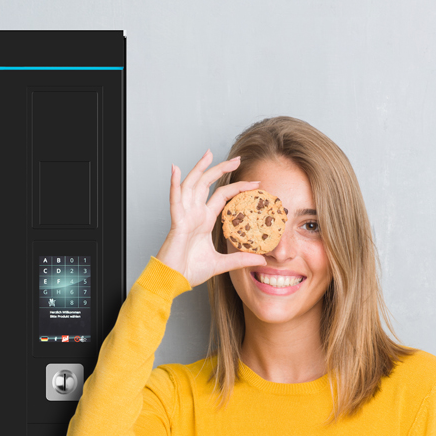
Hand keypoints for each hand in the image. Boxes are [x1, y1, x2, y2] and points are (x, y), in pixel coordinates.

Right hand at [156, 151, 267, 286]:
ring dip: (199, 169)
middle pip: (207, 184)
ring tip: (208, 154)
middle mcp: (194, 214)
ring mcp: (185, 216)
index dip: (238, 187)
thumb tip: (261, 259)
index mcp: (204, 220)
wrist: (174, 280)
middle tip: (237, 159)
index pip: (222, 196)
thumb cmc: (190, 271)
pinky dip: (174, 184)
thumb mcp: (222, 264)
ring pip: (191, 185)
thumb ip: (240, 259)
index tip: (256, 183)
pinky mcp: (176, 222)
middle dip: (221, 169)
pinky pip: (175, 200)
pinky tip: (176, 170)